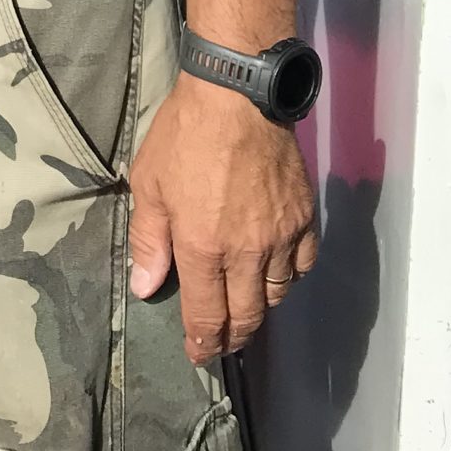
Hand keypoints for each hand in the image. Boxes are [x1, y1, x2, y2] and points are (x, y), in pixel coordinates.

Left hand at [127, 74, 317, 361]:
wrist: (236, 97)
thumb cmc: (184, 136)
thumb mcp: (149, 184)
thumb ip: (148, 240)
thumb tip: (145, 287)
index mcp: (203, 248)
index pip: (208, 316)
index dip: (203, 343)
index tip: (198, 354)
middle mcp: (247, 253)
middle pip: (247, 316)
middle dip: (232, 337)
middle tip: (221, 343)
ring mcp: (281, 237)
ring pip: (277, 295)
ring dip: (259, 308)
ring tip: (245, 308)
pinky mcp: (305, 218)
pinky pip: (303, 265)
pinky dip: (290, 277)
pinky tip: (276, 272)